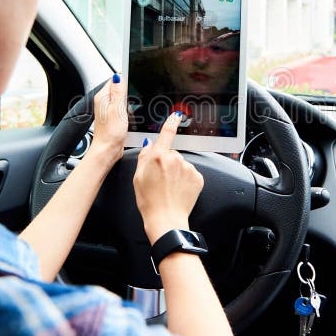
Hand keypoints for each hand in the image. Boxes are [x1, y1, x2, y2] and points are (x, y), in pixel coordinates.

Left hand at [90, 73, 127, 164]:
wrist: (108, 150)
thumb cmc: (110, 133)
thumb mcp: (117, 109)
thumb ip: (118, 91)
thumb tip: (118, 75)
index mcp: (103, 97)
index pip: (115, 79)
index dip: (126, 79)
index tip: (134, 84)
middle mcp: (104, 102)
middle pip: (120, 89)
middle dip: (130, 92)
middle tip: (132, 102)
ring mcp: (109, 109)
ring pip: (123, 99)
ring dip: (130, 103)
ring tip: (130, 112)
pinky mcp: (114, 117)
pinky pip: (123, 109)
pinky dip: (129, 111)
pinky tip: (131, 117)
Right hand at [133, 112, 203, 243]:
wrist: (166, 219)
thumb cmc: (149, 202)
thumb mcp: (138, 177)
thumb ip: (144, 157)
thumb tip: (148, 145)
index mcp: (159, 157)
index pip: (167, 134)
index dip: (171, 123)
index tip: (176, 116)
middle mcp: (175, 159)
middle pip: (172, 154)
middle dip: (167, 162)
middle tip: (160, 179)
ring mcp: (188, 168)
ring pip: (182, 164)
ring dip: (177, 172)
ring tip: (169, 188)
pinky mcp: (198, 178)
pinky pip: (191, 174)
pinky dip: (185, 180)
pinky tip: (178, 190)